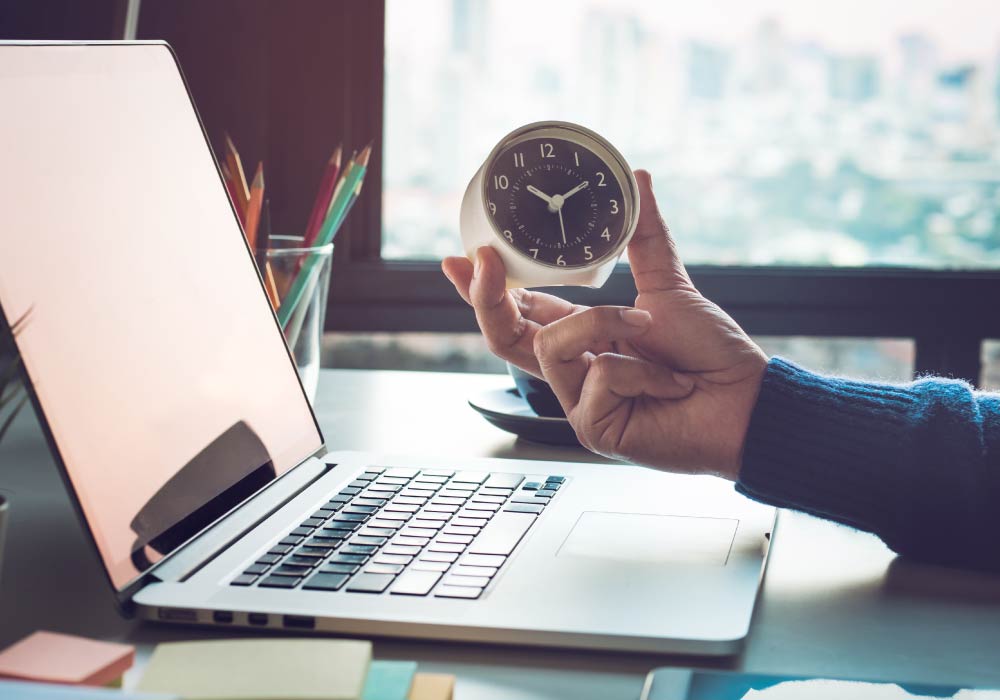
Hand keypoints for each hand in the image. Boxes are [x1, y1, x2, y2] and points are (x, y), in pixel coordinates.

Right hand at [442, 170, 766, 479]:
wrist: (745, 401)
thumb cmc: (709, 354)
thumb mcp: (667, 286)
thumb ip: (644, 236)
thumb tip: (637, 177)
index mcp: (581, 339)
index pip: (518, 311)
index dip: (483, 287)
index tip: (457, 256)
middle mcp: (571, 371)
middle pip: (503, 336)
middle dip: (486, 296)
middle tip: (483, 259)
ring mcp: (578, 403)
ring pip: (551, 346)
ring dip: (606, 325)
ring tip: (650, 332)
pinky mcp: (593, 429)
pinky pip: (597, 377)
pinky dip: (641, 369)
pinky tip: (668, 384)